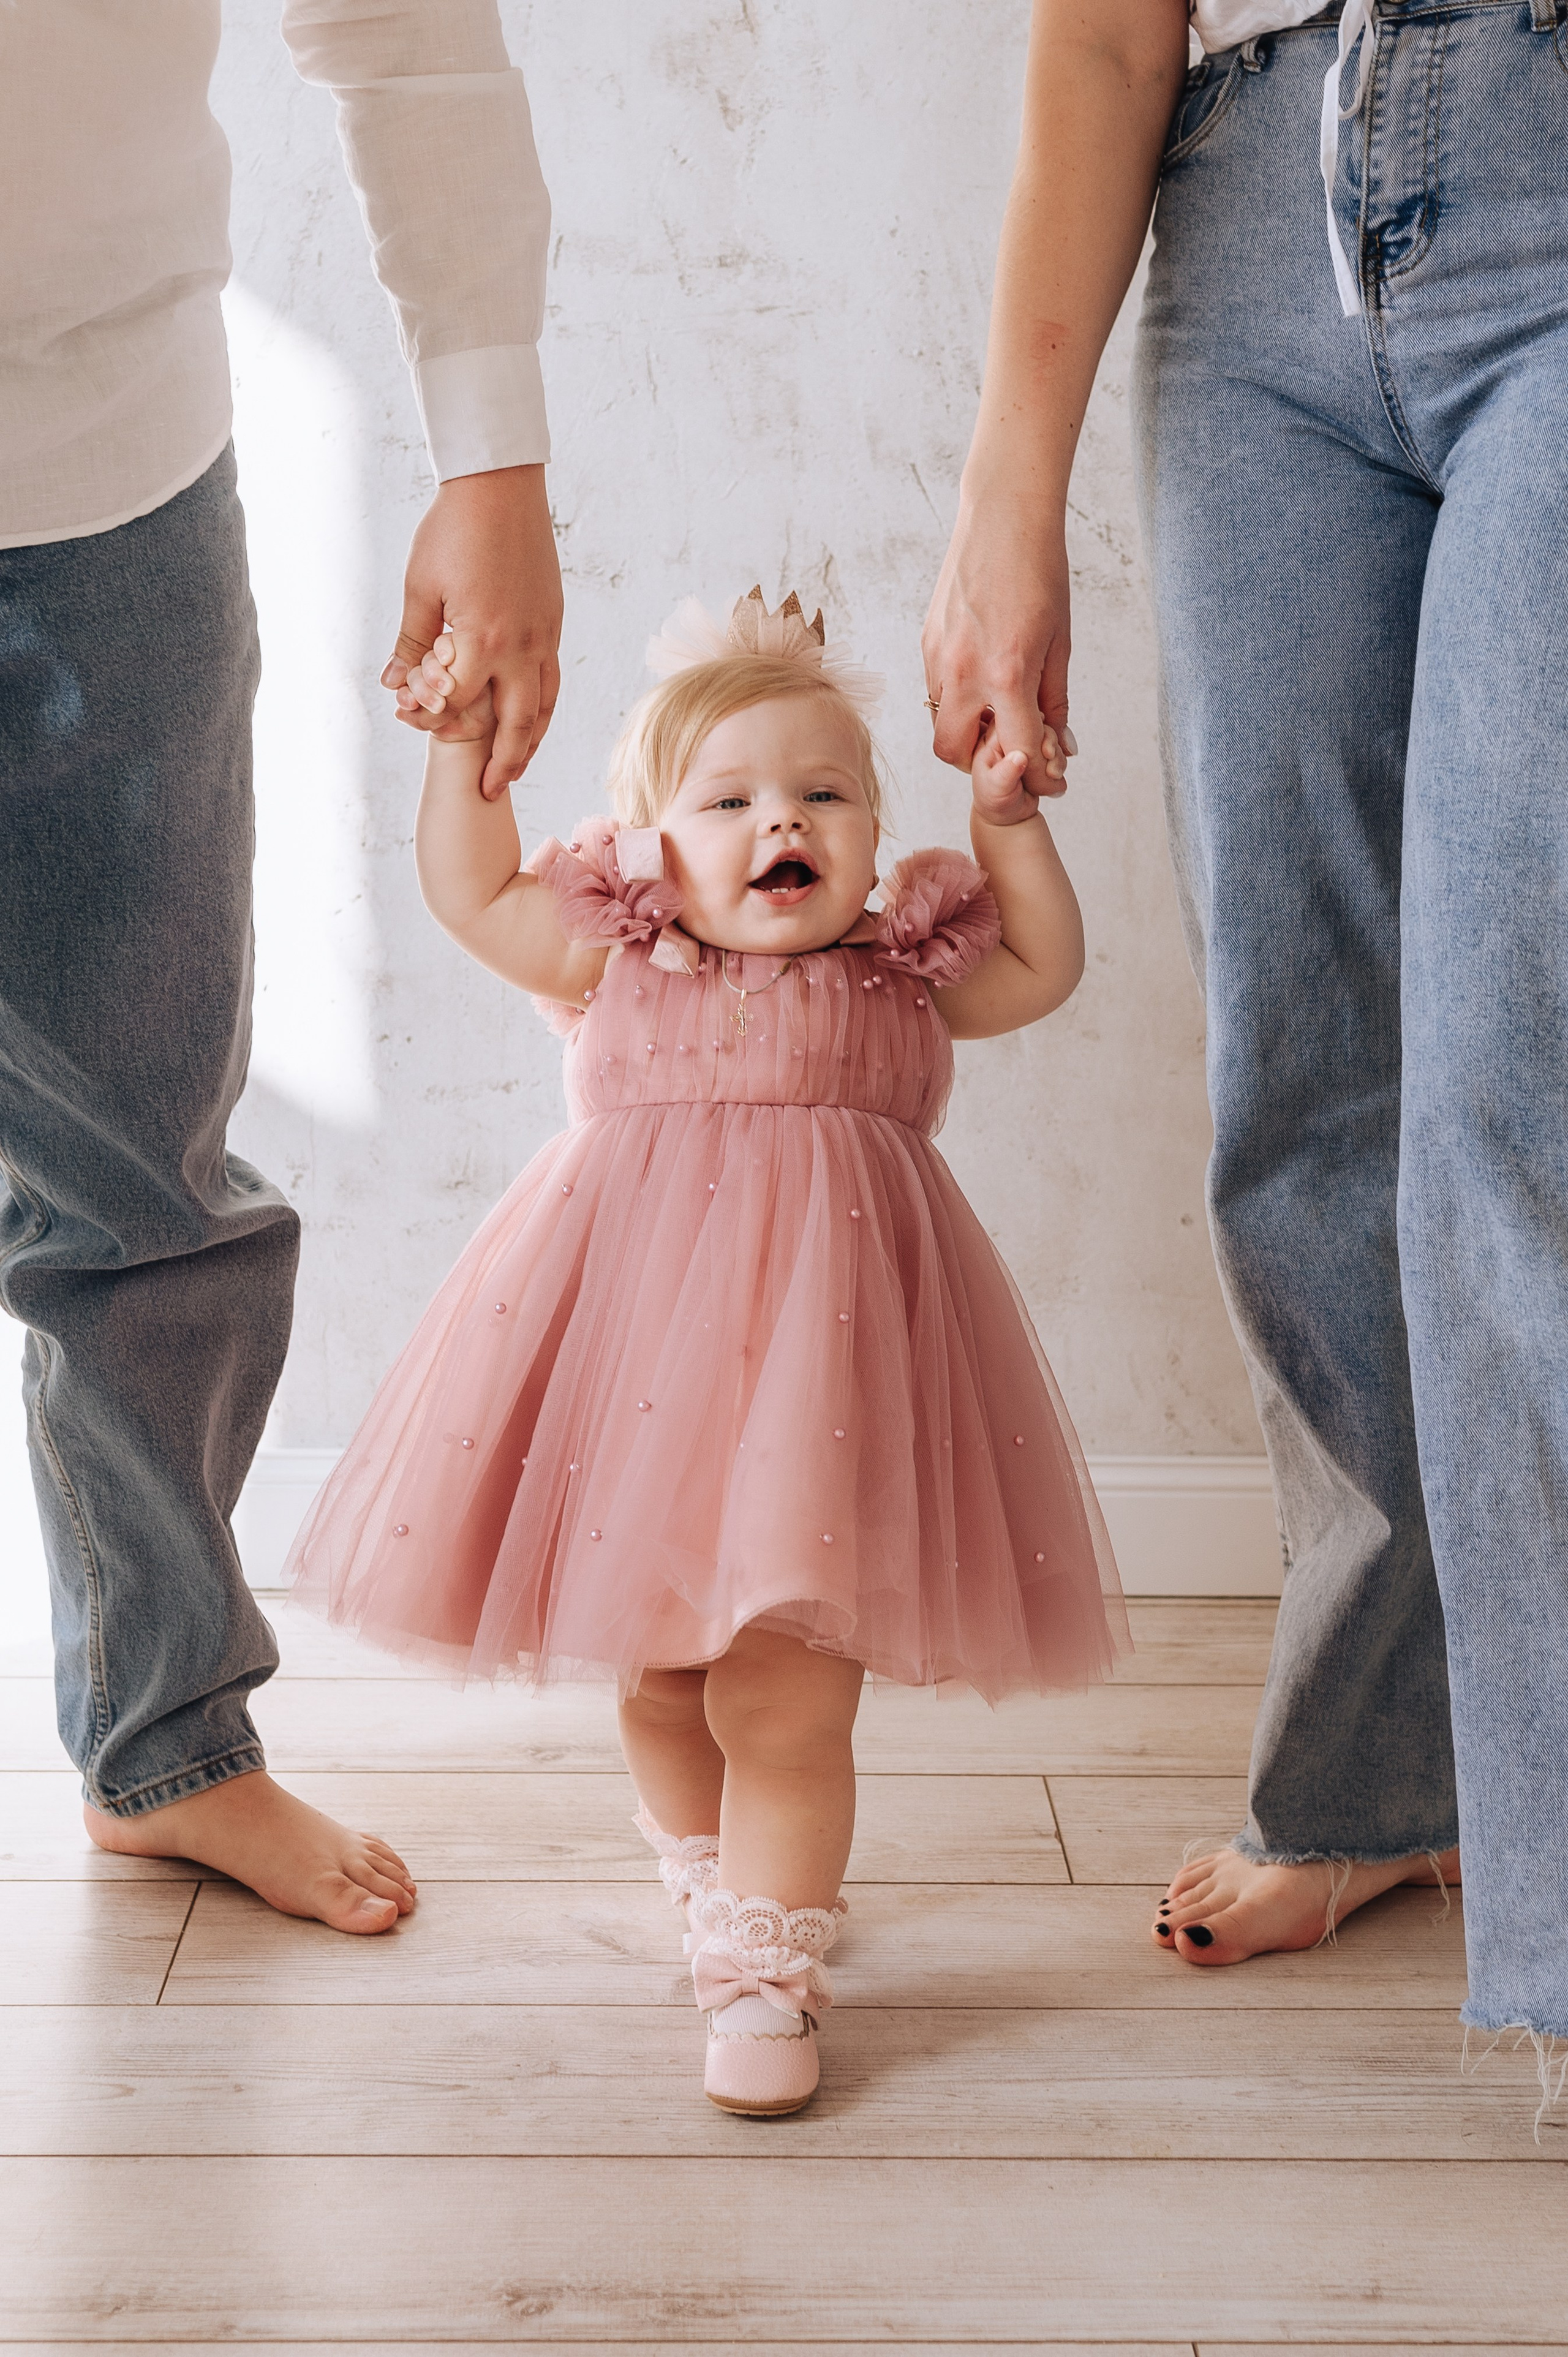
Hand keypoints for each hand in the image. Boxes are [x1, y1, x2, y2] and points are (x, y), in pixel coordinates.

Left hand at [383, 463, 562, 799]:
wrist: (500, 488)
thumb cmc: (452, 531)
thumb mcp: (420, 588)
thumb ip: (412, 642)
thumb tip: (395, 685)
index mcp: (482, 637)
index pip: (456, 700)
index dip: (429, 715)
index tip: (407, 717)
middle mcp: (521, 644)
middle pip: (516, 723)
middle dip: (501, 762)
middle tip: (487, 792)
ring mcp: (544, 636)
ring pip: (544, 706)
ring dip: (531, 744)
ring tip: (514, 769)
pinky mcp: (553, 623)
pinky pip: (552, 680)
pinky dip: (542, 708)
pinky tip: (531, 720)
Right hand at [921, 492, 1075, 800]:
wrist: (1004, 516)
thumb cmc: (1041, 573)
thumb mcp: (1061, 643)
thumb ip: (1055, 700)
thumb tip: (1062, 747)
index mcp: (1006, 674)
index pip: (1015, 753)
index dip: (1036, 775)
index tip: (1049, 775)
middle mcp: (964, 672)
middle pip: (955, 754)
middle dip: (981, 763)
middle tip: (1009, 746)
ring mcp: (938, 657)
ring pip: (938, 725)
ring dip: (966, 732)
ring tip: (996, 711)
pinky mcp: (927, 642)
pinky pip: (934, 691)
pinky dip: (956, 701)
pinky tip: (980, 680)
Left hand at [971, 714, 1056, 827]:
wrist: (1008, 815)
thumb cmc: (994, 801)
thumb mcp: (996, 789)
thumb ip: (1006, 773)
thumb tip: (1019, 756)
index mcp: (992, 739)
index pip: (1012, 718)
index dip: (1031, 727)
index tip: (1041, 747)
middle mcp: (1010, 737)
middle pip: (1036, 722)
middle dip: (1049, 740)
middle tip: (1050, 757)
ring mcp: (1026, 744)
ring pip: (1049, 735)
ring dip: (1056, 754)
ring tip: (1052, 773)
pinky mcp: (1040, 753)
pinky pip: (1056, 748)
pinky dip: (1059, 761)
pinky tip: (1054, 775)